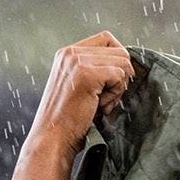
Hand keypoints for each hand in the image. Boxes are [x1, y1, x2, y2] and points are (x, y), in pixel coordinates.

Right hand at [8, 31, 135, 179]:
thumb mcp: (78, 85)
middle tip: (104, 98)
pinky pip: (120, 75)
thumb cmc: (67, 120)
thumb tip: (127, 63)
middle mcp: (70, 53)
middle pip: (119, 50)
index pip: (107, 39)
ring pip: (123, 62)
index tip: (110, 83)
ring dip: (118, 87)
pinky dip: (115, 94)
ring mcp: (77, 61)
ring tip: (100, 104)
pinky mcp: (87, 74)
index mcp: (67, 53)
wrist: (52, 139)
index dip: (117, 60)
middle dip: (120, 76)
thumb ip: (95, 69)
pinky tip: (99, 107)